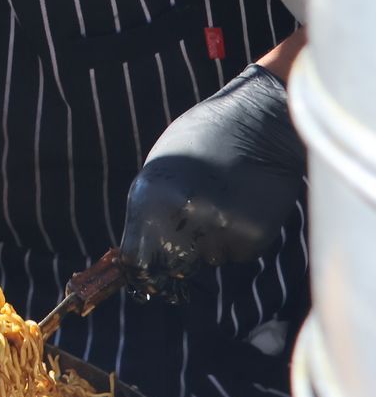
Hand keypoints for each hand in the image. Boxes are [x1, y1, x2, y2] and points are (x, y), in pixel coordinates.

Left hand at [120, 65, 305, 291]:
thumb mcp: (162, 169)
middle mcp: (180, 219)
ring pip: (209, 258)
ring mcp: (218, 230)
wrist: (259, 123)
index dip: (143, 268)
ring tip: (223, 202)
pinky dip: (239, 237)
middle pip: (174, 266)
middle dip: (179, 256)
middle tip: (193, 227)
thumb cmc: (203, 140)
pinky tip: (244, 205)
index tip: (147, 273)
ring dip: (213, 242)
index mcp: (149, 199)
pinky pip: (238, 252)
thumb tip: (141, 255)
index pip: (137, 259)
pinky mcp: (252, 237)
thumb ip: (152, 210)